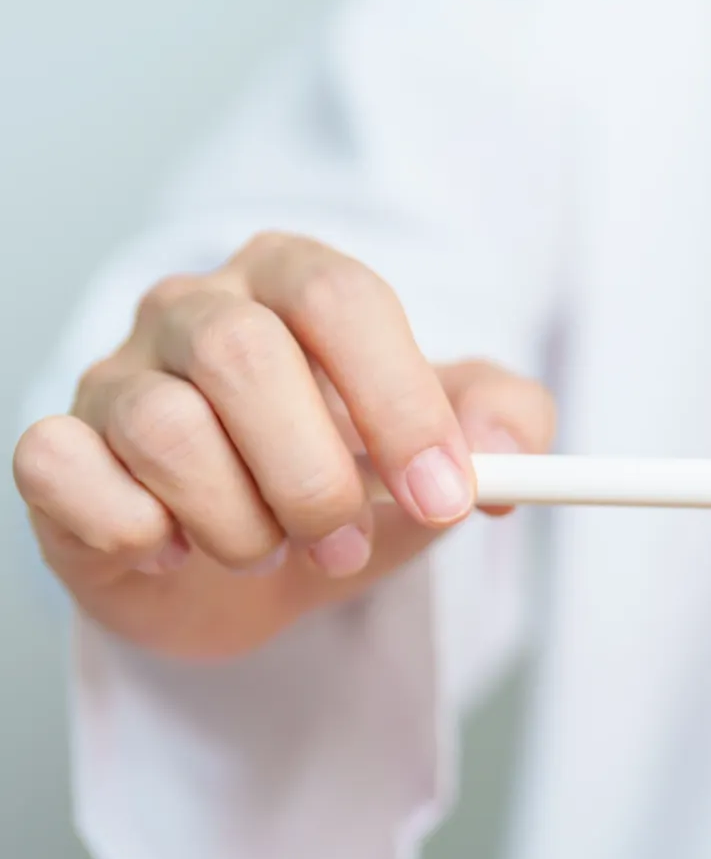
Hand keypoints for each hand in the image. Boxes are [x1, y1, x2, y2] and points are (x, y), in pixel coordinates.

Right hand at [12, 233, 553, 660]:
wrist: (258, 577)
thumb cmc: (352, 487)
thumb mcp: (447, 458)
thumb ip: (504, 428)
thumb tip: (507, 451)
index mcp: (295, 281)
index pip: (340, 298)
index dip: (398, 402)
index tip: (446, 494)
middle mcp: (194, 308)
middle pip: (245, 356)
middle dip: (314, 478)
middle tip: (348, 544)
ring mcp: (114, 375)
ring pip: (167, 429)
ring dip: (240, 523)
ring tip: (269, 550)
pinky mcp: (56, 450)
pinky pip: (71, 472)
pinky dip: (141, 532)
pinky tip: (179, 549)